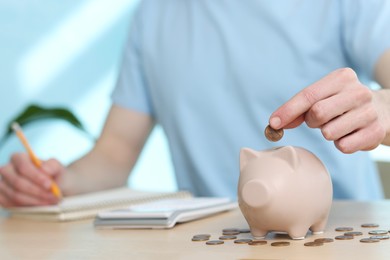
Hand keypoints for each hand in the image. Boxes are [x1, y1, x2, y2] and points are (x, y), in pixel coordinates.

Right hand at [0, 153, 64, 206]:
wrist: (57, 188)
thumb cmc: (55, 176)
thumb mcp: (59, 169)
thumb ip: (53, 166)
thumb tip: (43, 168)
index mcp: (19, 158)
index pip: (23, 166)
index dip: (36, 176)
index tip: (49, 185)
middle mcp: (7, 170)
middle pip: (17, 182)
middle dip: (37, 191)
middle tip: (54, 196)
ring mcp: (2, 185)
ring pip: (15, 195)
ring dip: (35, 201)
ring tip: (51, 201)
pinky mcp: (2, 198)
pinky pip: (11, 205)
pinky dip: (27, 207)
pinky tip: (40, 205)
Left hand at [269, 68, 387, 153]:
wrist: (382, 110)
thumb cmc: (342, 103)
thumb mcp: (323, 97)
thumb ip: (298, 109)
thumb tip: (275, 123)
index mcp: (342, 78)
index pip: (308, 95)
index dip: (288, 110)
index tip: (273, 123)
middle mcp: (358, 92)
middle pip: (317, 114)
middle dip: (312, 122)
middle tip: (320, 120)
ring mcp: (369, 112)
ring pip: (329, 133)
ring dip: (327, 133)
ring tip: (338, 125)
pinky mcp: (376, 132)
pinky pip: (343, 146)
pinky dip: (341, 144)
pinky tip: (349, 134)